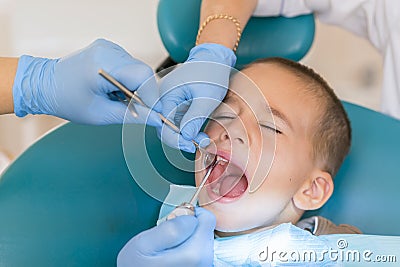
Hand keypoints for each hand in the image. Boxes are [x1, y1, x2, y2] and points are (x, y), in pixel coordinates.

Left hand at [13, 39, 161, 125]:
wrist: (45, 84)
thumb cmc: (66, 99)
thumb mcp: (101, 114)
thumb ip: (132, 115)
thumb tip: (155, 118)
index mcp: (103, 65)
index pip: (143, 76)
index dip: (151, 96)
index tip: (152, 112)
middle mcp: (108, 50)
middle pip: (143, 72)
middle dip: (143, 93)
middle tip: (133, 108)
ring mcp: (109, 47)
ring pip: (138, 69)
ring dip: (135, 87)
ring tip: (117, 98)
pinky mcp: (109, 49)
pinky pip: (130, 66)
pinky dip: (128, 80)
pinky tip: (114, 88)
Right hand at [117, 207, 215, 266]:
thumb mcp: (144, 243)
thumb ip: (170, 228)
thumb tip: (190, 217)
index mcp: (195, 253)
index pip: (206, 218)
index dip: (187, 215)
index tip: (172, 223)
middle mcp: (205, 262)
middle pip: (205, 229)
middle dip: (187, 229)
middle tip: (166, 240)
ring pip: (201, 240)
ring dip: (186, 240)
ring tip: (167, 251)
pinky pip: (198, 251)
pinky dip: (186, 250)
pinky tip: (173, 258)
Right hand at [157, 43, 235, 151]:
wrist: (214, 60)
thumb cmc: (210, 72)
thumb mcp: (206, 97)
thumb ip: (195, 118)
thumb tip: (186, 136)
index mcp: (167, 93)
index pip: (163, 122)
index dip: (176, 137)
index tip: (190, 145)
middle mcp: (163, 97)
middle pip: (163, 126)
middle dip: (180, 138)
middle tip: (198, 144)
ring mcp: (168, 100)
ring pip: (170, 126)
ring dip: (184, 135)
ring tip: (201, 139)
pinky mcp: (175, 103)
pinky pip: (176, 120)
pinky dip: (186, 128)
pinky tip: (197, 133)